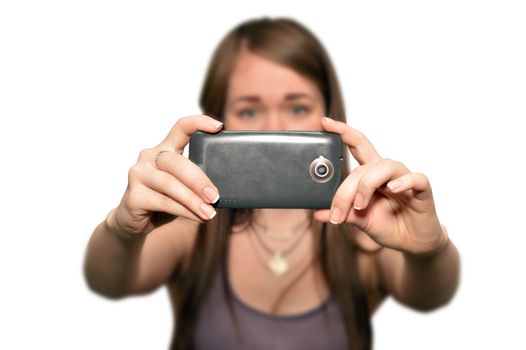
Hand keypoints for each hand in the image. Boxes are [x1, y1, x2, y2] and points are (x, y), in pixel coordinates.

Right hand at [110, 115, 222, 236]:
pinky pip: (164, 202)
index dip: (199, 123)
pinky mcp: (133, 195)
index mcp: (165, 149)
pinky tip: (197, 217)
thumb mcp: (183, 187)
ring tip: (209, 212)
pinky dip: (184, 211)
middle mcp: (149, 157)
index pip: (181, 128)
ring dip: (193, 200)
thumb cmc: (164, 201)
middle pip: (177, 162)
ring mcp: (138, 175)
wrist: (135, 223)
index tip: (218, 127)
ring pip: (170, 184)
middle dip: (199, 180)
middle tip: (215, 196)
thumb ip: (196, 182)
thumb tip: (223, 191)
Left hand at [313, 117, 447, 254]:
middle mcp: (387, 172)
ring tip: (360, 205)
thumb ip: (343, 214)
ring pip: (386, 166)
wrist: (412, 243)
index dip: (342, 132)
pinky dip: (403, 181)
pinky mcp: (422, 190)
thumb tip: (318, 213)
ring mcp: (405, 179)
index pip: (356, 146)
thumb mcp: (361, 221)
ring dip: (368, 185)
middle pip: (364, 166)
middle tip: (337, 212)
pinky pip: (415, 178)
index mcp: (371, 174)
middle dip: (346, 189)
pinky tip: (392, 188)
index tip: (325, 122)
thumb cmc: (387, 225)